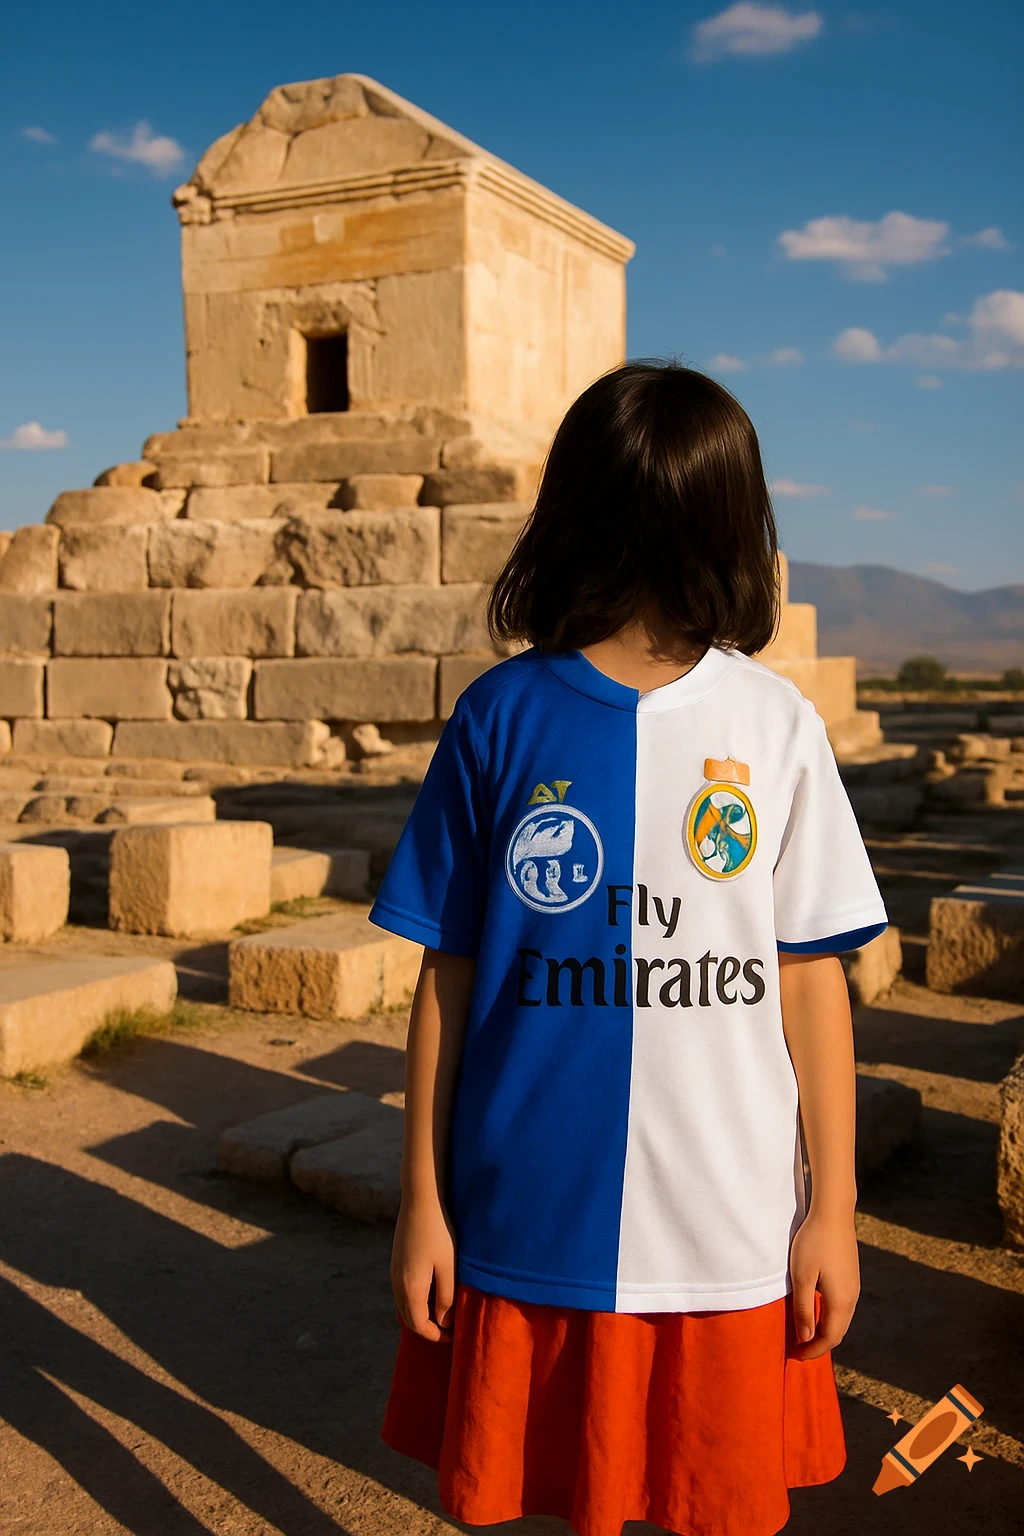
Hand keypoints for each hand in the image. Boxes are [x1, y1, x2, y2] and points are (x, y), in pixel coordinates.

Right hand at [391, 1195, 456, 1341]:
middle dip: (427, 1328)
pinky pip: (403, 1292)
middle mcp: (397, 1284)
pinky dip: (415, 1301)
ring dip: (421, 1314)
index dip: (435, 1336)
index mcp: (410, 1288)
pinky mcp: (396, 1262)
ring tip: (442, 1313)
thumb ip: (446, 1297)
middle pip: (408, 1319)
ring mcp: (394, 1272)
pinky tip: (431, 1293)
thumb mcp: (448, 1267)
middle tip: (448, 1330)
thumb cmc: (439, 1232)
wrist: (420, 1200)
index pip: (419, 1325)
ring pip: (404, 1305)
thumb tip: (443, 1323)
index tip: (453, 1338)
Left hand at [788, 1205, 859, 1361]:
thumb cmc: (813, 1243)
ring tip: (805, 1335)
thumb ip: (804, 1309)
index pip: (829, 1338)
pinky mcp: (851, 1277)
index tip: (796, 1356)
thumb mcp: (802, 1277)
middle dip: (819, 1345)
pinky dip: (830, 1317)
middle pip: (838, 1332)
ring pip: (841, 1320)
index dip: (813, 1351)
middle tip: (799, 1350)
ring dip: (825, 1331)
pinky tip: (816, 1312)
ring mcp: (854, 1287)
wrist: (834, 1214)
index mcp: (840, 1302)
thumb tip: (806, 1338)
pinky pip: (842, 1307)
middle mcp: (852, 1298)